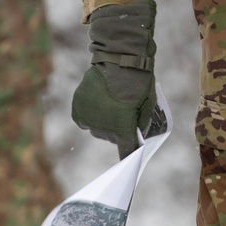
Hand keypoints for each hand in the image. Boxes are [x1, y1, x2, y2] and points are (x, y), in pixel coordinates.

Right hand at [71, 0, 156, 152]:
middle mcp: (103, 128)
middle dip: (118, 128)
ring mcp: (89, 118)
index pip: (126, 151)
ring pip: (97, 128)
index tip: (129, 167)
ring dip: (103, 120)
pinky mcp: (78, 108)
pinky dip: (90, 114)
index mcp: (122, 129)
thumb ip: (140, 123)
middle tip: (123, 110)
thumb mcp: (147, 104)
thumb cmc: (139, 81)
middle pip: (111, 137)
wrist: (119, 58)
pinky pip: (84, 119)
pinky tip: (97, 102)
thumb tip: (135, 135)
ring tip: (110, 102)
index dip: (129, 158)